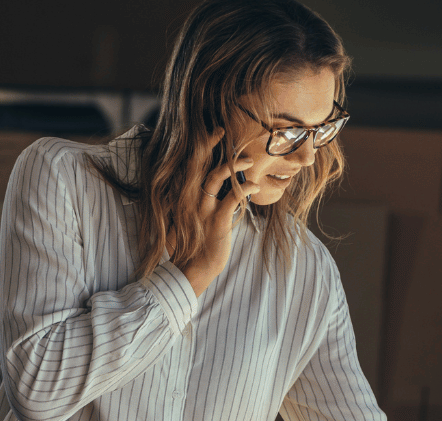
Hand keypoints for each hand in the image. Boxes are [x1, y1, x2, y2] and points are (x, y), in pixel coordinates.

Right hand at [179, 128, 259, 295]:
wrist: (192, 269)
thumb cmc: (197, 244)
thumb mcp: (196, 219)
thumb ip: (206, 201)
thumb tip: (224, 188)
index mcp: (186, 196)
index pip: (192, 165)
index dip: (202, 147)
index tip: (214, 133)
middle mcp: (191, 199)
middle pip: (199, 164)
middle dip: (210, 145)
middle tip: (223, 130)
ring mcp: (203, 209)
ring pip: (216, 176)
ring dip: (233, 165)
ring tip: (249, 160)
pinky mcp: (216, 221)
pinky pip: (232, 199)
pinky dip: (246, 189)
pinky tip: (255, 187)